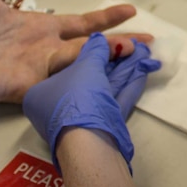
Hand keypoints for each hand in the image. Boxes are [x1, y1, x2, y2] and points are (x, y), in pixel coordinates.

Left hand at [0, 0, 151, 105]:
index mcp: (38, 26)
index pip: (80, 22)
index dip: (105, 18)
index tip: (130, 10)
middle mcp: (43, 48)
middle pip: (89, 46)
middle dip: (119, 43)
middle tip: (147, 42)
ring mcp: (36, 69)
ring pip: (79, 64)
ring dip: (105, 59)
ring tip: (131, 51)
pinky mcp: (24, 87)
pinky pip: (57, 85)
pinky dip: (78, 81)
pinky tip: (98, 76)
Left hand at [23, 33, 159, 171]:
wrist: (89, 145)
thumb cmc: (78, 99)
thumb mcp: (86, 65)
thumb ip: (95, 49)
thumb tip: (102, 40)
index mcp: (41, 92)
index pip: (67, 64)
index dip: (92, 50)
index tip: (111, 41)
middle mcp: (56, 107)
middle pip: (89, 76)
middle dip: (114, 59)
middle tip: (133, 46)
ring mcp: (78, 121)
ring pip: (105, 88)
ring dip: (125, 69)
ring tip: (145, 53)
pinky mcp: (99, 130)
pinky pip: (113, 102)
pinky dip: (128, 86)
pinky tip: (144, 70)